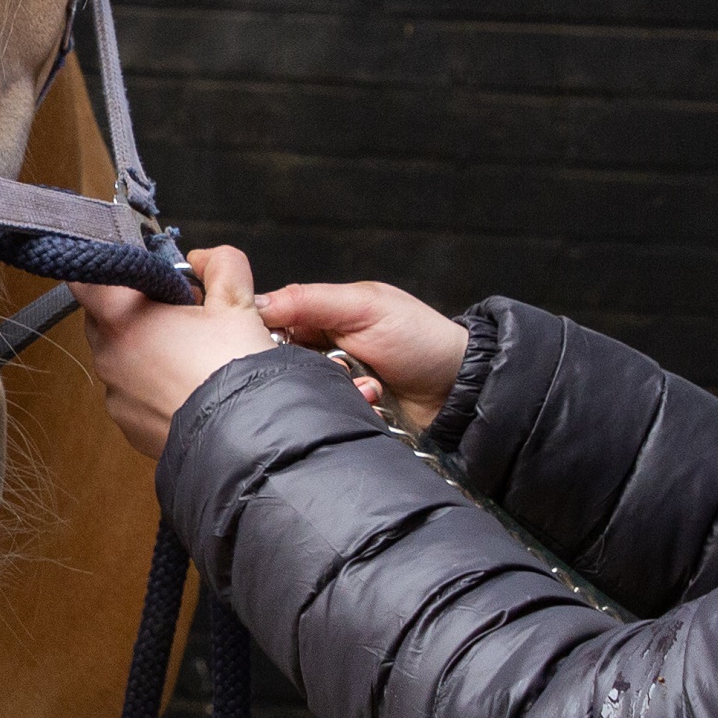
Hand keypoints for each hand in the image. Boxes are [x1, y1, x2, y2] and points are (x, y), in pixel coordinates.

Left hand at [75, 244, 276, 459]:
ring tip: (191, 355)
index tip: (130, 269)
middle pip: (104, 319)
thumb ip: (222, 265)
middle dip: (136, 310)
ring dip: (145, 351)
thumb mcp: (237, 302)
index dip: (105, 268)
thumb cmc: (232, 368)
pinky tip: (188, 389)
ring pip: (120, 359)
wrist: (243, 440)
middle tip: (180, 312)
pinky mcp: (129, 426)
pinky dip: (153, 388)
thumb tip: (207, 258)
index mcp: (120, 317)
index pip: (83, 278)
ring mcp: (115, 395)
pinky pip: (133, 395)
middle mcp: (107, 356)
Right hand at [257, 279, 467, 431]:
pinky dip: (343, 410)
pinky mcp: (340, 411)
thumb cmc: (422, 340)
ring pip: (299, 392)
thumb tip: (257, 302)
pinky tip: (370, 400)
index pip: (268, 320)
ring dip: (330, 390)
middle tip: (335, 366)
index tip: (270, 345)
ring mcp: (330, 382)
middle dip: (303, 369)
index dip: (261, 332)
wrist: (460, 390)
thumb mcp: (366, 308)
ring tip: (367, 384)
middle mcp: (319, 347)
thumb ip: (310, 301)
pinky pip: (320, 416)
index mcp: (320, 313)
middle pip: (279, 361)